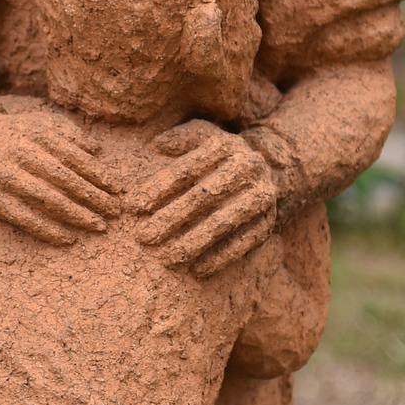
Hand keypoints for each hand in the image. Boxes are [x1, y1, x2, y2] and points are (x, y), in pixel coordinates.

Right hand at [0, 107, 122, 245]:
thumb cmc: (17, 135)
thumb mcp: (42, 124)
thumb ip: (70, 134)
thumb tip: (97, 152)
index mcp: (37, 136)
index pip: (75, 158)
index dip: (99, 175)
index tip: (117, 189)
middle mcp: (21, 156)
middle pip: (65, 180)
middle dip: (94, 198)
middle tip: (115, 212)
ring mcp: (7, 181)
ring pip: (48, 201)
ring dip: (77, 216)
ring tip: (99, 226)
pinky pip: (27, 220)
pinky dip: (49, 231)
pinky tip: (69, 238)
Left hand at [133, 120, 276, 275]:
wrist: (270, 173)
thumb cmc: (221, 156)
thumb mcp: (202, 135)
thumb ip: (179, 137)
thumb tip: (158, 145)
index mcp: (227, 145)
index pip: (186, 169)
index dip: (158, 188)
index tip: (134, 207)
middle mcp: (248, 168)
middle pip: (202, 197)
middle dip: (170, 219)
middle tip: (143, 237)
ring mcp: (261, 196)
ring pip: (222, 222)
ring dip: (192, 243)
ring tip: (166, 258)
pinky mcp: (268, 222)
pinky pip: (243, 244)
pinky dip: (220, 258)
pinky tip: (196, 270)